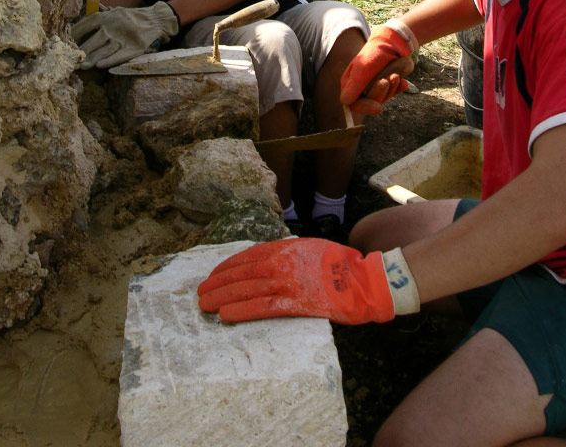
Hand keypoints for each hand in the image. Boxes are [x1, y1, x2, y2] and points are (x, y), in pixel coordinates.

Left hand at [71, 1, 178, 68]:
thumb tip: (86, 14)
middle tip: (70, 58)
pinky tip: (99, 65)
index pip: (88, 23)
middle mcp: (115, 26)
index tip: (65, 41)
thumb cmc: (132, 17)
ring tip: (82, 66)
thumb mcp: (116, 10)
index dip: (75, 32)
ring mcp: (125, 38)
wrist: (156, 19)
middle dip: (82, 50)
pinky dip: (110, 60)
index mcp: (108, 16)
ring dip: (93, 58)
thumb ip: (102, 13)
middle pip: (95, 39)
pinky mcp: (135, 48)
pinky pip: (120, 56)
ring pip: (106, 49)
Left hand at [198, 238, 417, 324]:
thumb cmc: (340, 265)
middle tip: (201, 293)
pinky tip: (226, 316)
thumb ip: (288, 253)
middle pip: (242, 273)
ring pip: (246, 289)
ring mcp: (288, 281)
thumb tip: (269, 261)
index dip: (227, 268)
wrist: (365, 280)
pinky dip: (241, 311)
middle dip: (218, 283)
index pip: (247, 257)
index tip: (214, 276)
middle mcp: (282, 262)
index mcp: (285, 248)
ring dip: (222, 297)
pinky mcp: (296, 302)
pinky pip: (262, 307)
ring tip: (205, 305)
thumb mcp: (310, 248)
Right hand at [340, 22, 416, 111]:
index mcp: (350, 83)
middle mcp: (361, 87)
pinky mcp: (387, 85)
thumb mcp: (363, 69)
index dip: (365, 107)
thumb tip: (345, 102)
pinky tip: (403, 82)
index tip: (378, 107)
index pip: (353, 104)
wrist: (395, 42)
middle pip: (369, 103)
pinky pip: (393, 93)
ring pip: (382, 99)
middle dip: (381, 94)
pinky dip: (398, 88)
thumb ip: (354, 86)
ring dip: (391, 88)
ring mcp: (374, 86)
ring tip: (395, 75)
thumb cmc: (375, 52)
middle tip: (388, 80)